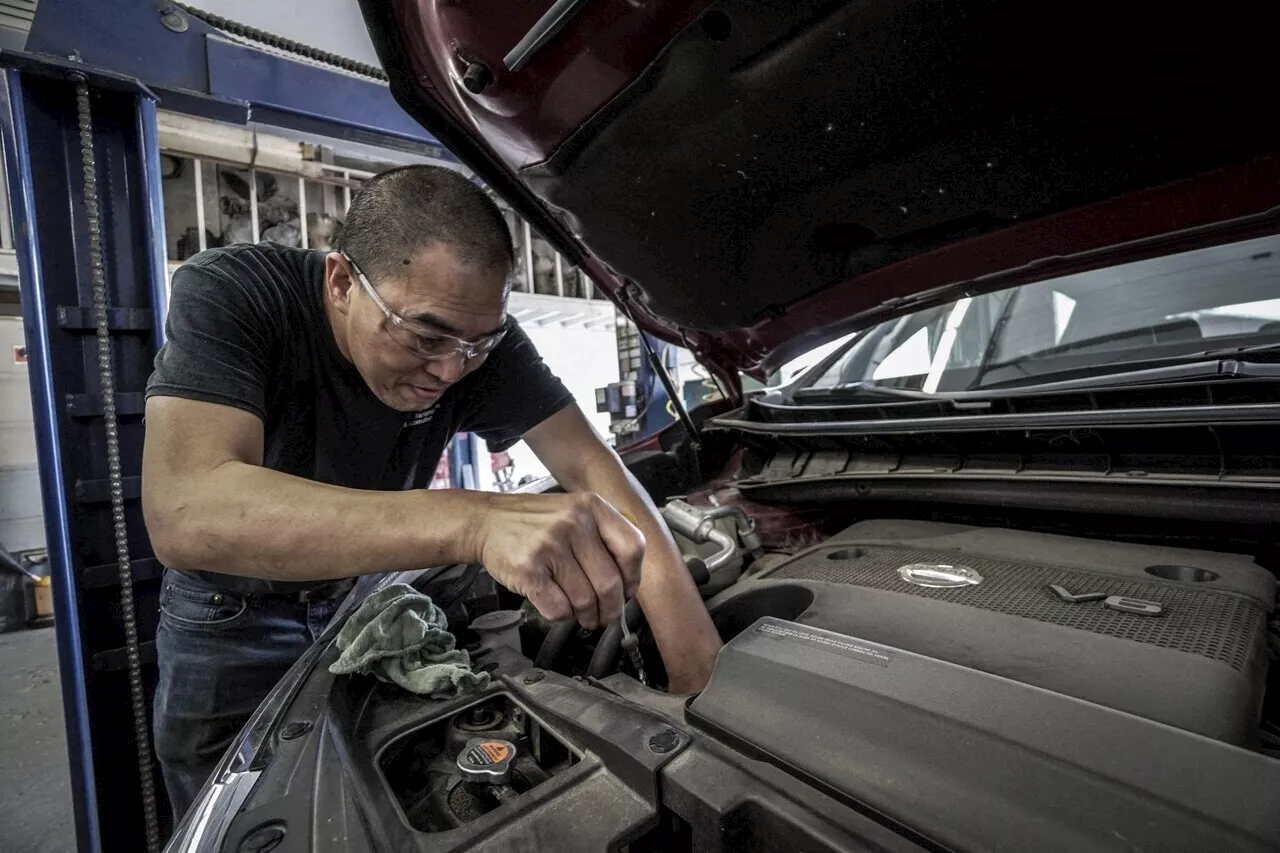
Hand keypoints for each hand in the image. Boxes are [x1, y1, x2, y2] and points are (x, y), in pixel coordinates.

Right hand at [473, 492, 644, 628]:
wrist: (486, 521)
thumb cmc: (533, 523)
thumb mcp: (574, 512)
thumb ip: (603, 537)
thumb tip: (628, 583)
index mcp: (591, 507)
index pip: (632, 548)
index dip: (633, 578)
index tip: (626, 591)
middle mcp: (573, 523)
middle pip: (610, 583)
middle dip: (610, 609)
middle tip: (604, 615)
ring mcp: (549, 546)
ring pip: (585, 600)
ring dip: (586, 616)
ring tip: (582, 614)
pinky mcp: (528, 570)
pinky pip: (559, 608)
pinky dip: (561, 616)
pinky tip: (557, 605)